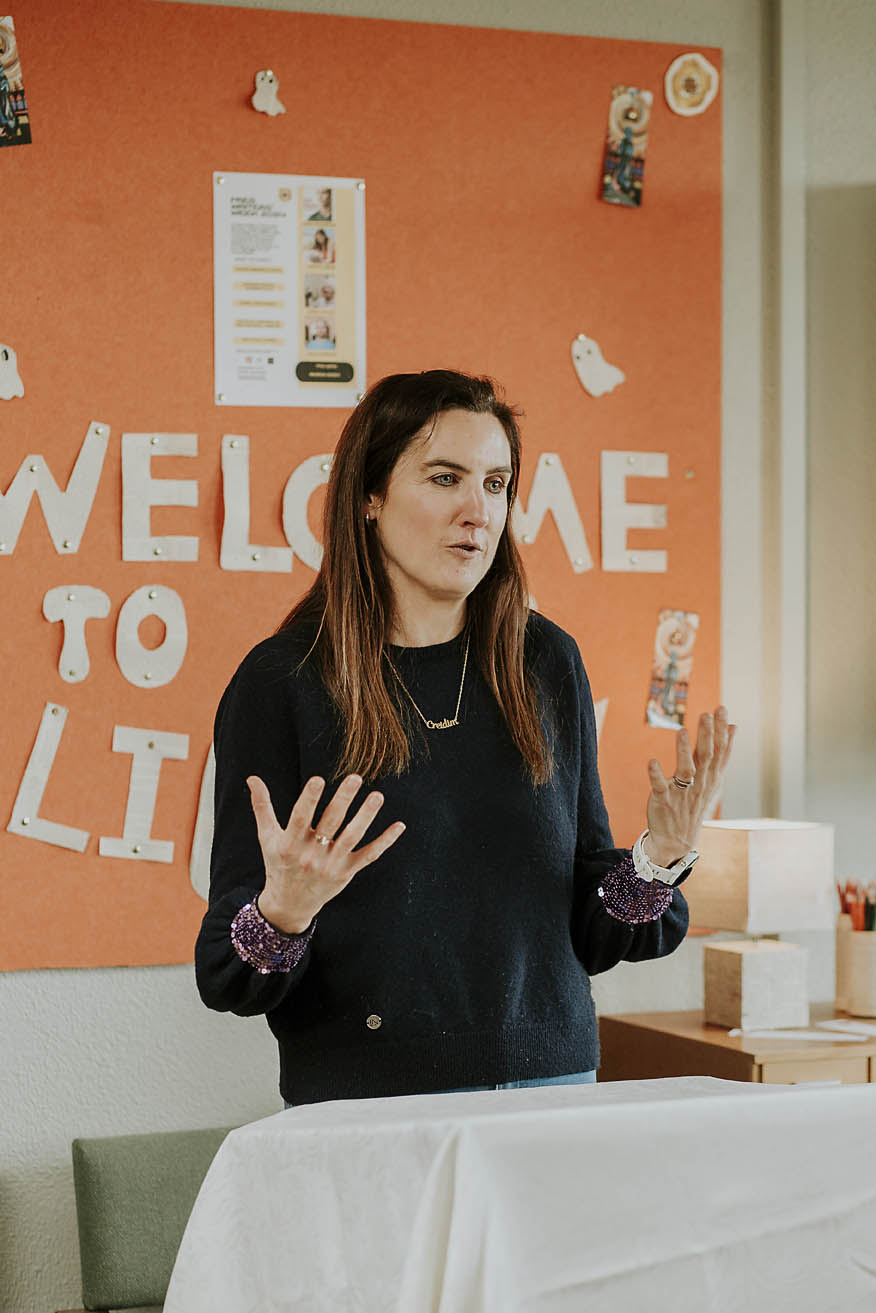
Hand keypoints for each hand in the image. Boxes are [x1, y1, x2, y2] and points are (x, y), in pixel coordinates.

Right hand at [249, 773, 404, 933]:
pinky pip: (369, 855)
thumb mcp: (267, 837)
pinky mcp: (347, 872)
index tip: (319, 779)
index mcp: (290, 844)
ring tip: (378, 796)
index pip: (300, 818)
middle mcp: (311, 855)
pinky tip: (399, 825)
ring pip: (352, 837)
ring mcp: (331, 865)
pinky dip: (385, 842)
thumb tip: (252, 777)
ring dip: (366, 816)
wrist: (290, 904)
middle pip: (330, 823)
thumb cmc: (278, 863)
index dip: (309, 799)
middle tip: (356, 777)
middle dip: (343, 800)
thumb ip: (262, 806)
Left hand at [644, 707, 735, 867]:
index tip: (722, 709)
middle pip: (706, 757)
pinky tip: (652, 762)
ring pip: (686, 770)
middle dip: (708, 736)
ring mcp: (682, 793)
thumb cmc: (694, 803)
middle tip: (708, 714)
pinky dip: (656, 775)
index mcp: (710, 777)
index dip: (721, 731)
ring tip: (683, 731)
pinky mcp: (664, 801)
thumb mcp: (712, 778)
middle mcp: (699, 784)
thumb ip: (721, 752)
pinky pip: (660, 787)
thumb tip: (733, 726)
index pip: (720, 751)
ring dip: (684, 751)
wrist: (678, 840)